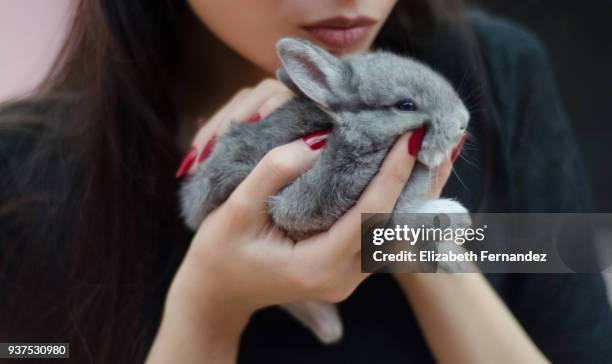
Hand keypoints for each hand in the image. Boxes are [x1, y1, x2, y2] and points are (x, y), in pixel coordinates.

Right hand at [147, 79, 421, 362]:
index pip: (369, 217)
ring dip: (416, 191)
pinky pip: (381, 232)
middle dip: (420, 182)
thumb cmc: (220, 253)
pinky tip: (410, 174)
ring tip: (437, 151)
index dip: (392, 176)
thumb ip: (271, 174)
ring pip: (395, 231)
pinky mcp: (346, 265)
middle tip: (442, 139)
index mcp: (316, 267)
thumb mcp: (234, 211)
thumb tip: (316, 143)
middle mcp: (341, 276)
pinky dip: (398, 200)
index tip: (408, 137)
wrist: (218, 290)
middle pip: (395, 226)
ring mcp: (347, 275)